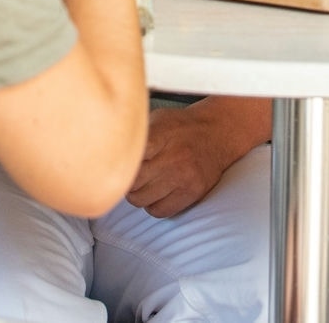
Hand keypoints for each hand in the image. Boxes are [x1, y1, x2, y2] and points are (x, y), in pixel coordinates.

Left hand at [126, 105, 240, 217]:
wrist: (217, 133)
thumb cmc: (182, 126)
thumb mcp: (158, 118)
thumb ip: (137, 134)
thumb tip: (110, 148)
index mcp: (162, 136)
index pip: (129, 159)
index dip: (120, 164)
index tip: (118, 163)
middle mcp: (173, 158)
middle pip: (132, 182)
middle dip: (127, 180)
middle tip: (131, 174)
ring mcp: (184, 178)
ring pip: (142, 200)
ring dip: (138, 194)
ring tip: (143, 183)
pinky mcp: (192, 194)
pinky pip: (159, 211)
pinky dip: (152, 205)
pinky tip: (155, 193)